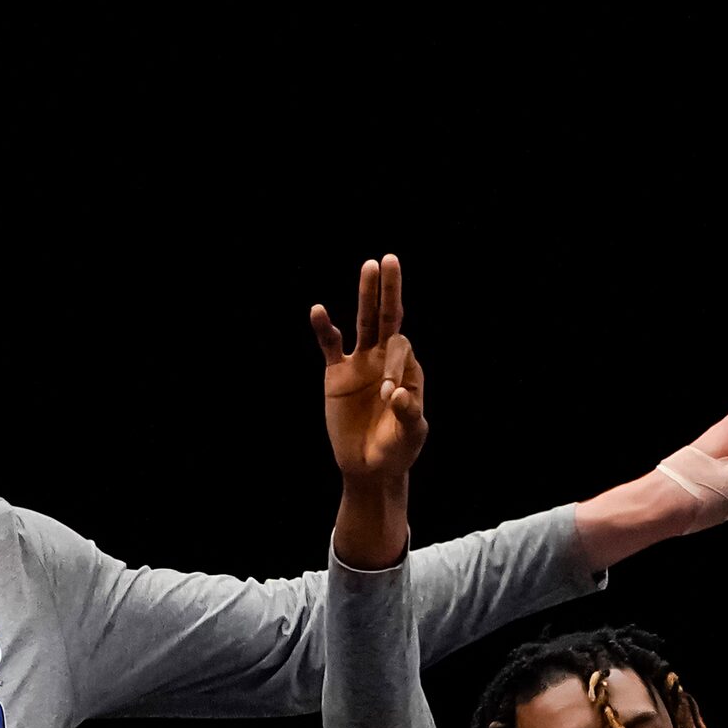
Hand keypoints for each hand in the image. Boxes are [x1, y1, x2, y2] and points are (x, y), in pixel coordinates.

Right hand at [313, 254, 426, 488]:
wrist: (369, 467)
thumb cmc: (396, 450)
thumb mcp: (410, 436)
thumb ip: (408, 414)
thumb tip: (397, 393)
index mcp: (408, 370)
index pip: (401, 349)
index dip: (393, 365)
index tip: (386, 396)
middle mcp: (385, 360)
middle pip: (388, 318)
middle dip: (389, 291)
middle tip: (389, 260)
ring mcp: (360, 363)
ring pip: (363, 322)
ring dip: (365, 296)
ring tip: (369, 266)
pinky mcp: (336, 373)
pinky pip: (330, 345)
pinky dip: (324, 328)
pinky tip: (318, 310)